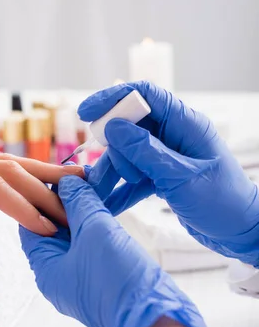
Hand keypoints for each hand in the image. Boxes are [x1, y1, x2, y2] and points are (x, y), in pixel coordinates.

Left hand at [20, 175, 221, 326]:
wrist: (156, 318)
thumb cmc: (118, 277)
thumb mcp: (95, 230)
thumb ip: (79, 202)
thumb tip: (66, 183)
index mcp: (45, 269)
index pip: (30, 225)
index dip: (40, 196)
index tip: (57, 174)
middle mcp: (58, 276)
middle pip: (52, 230)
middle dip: (65, 202)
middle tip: (80, 174)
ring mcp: (80, 279)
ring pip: (76, 237)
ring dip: (85, 212)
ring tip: (96, 184)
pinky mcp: (101, 278)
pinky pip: (93, 247)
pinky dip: (98, 226)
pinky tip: (108, 205)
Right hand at [79, 82, 258, 266]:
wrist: (240, 231)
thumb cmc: (222, 202)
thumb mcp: (180, 177)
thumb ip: (146, 152)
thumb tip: (114, 127)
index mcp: (185, 124)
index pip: (145, 95)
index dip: (113, 99)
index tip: (86, 113)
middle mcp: (173, 136)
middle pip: (129, 129)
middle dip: (113, 152)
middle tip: (105, 177)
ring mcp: (166, 157)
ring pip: (127, 156)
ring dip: (112, 175)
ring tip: (98, 196)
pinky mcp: (162, 178)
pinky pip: (133, 179)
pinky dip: (120, 192)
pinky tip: (107, 206)